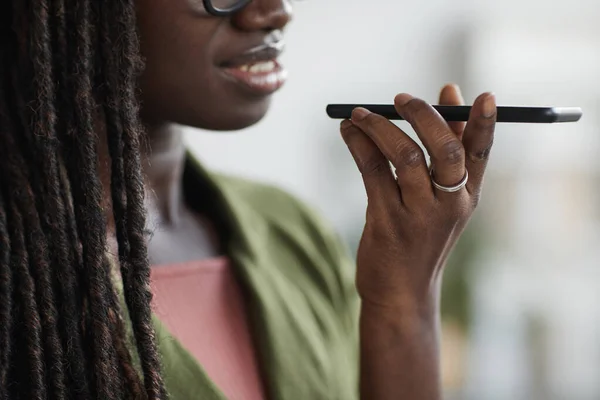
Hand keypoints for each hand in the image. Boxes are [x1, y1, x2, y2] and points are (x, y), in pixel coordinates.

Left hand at [340, 84, 495, 313]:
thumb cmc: (421, 237)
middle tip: (399, 98)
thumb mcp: (443, 199)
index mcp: (467, 196)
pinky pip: (373, 171)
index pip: (481, 152)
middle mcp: (449, 204)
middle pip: (445, 149)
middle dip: (422, 116)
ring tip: (358, 114)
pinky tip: (349, 133)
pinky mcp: (388, 222)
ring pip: (404, 156)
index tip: (481, 95)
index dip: (482, 122)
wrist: (402, 292)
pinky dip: (359, 145)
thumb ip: (447, 148)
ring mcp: (419, 215)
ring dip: (379, 127)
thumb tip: (450, 93)